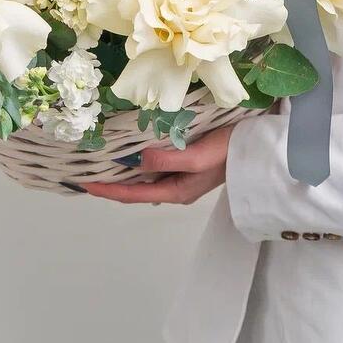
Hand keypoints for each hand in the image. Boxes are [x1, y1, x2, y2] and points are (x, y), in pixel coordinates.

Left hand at [78, 124, 235, 204]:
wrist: (258, 147)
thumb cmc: (229, 151)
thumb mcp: (197, 156)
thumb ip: (166, 160)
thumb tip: (135, 161)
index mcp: (176, 191)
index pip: (132, 195)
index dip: (107, 190)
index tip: (84, 184)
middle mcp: (175, 187)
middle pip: (135, 189)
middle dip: (110, 182)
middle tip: (86, 170)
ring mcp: (181, 176)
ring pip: (144, 177)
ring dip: (123, 171)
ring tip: (100, 160)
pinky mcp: (187, 162)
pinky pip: (155, 165)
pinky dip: (138, 160)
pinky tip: (130, 149)